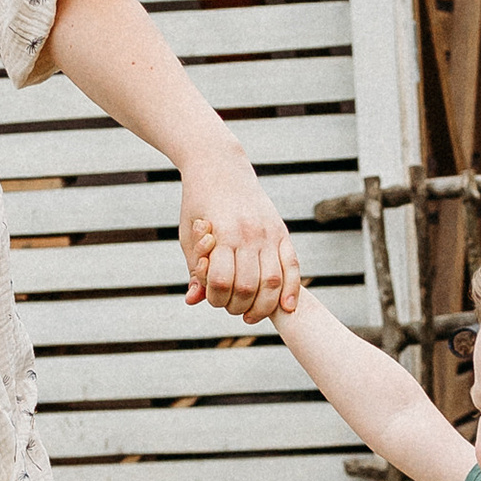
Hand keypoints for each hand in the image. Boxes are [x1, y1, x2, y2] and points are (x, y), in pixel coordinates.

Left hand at [180, 165, 302, 324]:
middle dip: (239, 307)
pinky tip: (288, 307)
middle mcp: (249, 234)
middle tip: (232, 309)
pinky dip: (292, 289)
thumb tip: (193, 300)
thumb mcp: (188, 236)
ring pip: (274, 281)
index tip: (212, 299)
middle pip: (250, 287)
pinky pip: (292, 264)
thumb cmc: (198, 204)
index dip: (216, 299)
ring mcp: (268, 232)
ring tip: (253, 313)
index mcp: (222, 234)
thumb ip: (195, 269)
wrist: (219, 166)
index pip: (222, 282)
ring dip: (264, 305)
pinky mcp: (281, 230)